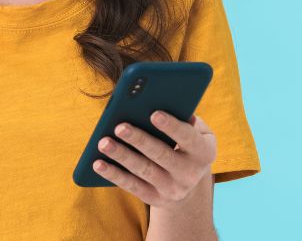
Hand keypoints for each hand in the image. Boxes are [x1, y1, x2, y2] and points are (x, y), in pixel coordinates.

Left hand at [92, 111, 216, 206]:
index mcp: (204, 152)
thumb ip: (186, 118)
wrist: (188, 185)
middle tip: (119, 126)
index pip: (188, 138)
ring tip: (103, 142)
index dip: (172, 127)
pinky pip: (131, 186)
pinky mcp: (154, 199)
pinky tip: (97, 163)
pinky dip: (113, 174)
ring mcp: (172, 189)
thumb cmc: (187, 144)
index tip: (154, 113)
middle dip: (139, 140)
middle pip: (161, 155)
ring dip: (122, 156)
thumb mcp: (197, 132)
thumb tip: (164, 101)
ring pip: (143, 171)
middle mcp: (190, 174)